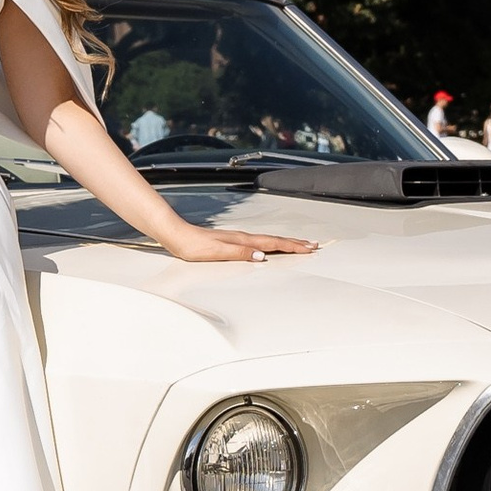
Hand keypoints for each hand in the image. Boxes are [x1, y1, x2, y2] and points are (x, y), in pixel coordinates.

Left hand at [155, 218, 314, 265]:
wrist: (176, 235)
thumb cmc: (193, 245)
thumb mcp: (217, 252)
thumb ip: (240, 253)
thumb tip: (262, 255)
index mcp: (243, 240)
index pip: (273, 243)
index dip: (292, 246)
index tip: (309, 248)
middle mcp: (243, 237)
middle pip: (275, 239)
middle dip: (295, 243)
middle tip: (313, 245)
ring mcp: (238, 238)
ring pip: (268, 240)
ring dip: (285, 243)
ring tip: (298, 245)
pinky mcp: (232, 241)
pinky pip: (259, 242)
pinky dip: (271, 244)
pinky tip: (270, 248)